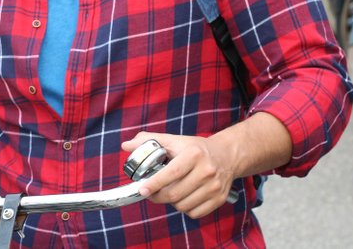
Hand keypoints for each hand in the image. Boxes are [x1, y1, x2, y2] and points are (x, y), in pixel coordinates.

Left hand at [121, 132, 236, 218]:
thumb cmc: (196, 149)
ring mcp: (215, 186)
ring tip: (171, 191)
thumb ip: (150, 142)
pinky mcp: (219, 199)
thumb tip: (126, 146)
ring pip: (183, 205)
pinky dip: (185, 209)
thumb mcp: (175, 140)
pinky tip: (184, 197)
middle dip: (158, 196)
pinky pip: (194, 213)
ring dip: (172, 202)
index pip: (171, 173)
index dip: (155, 183)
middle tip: (151, 193)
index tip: (142, 189)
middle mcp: (207, 170)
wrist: (226, 155)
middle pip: (175, 194)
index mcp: (194, 154)